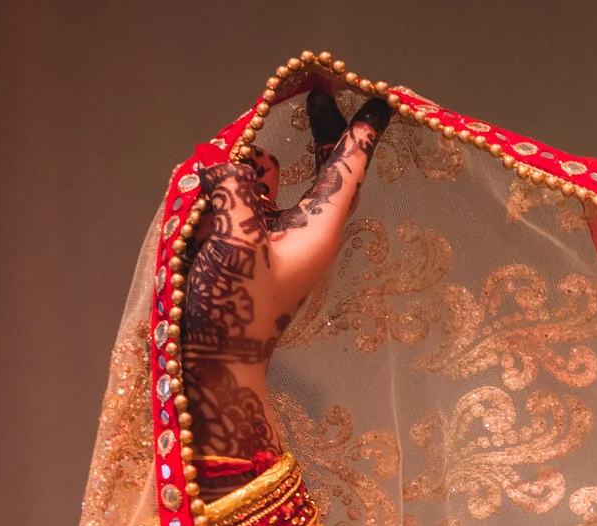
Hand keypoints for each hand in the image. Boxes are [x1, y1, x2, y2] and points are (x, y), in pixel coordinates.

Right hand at [180, 86, 390, 459]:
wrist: (217, 360)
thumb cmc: (235, 308)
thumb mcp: (235, 243)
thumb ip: (235, 193)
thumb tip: (229, 165)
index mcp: (318, 231)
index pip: (347, 172)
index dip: (361, 135)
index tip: (380, 103)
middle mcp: (306, 232)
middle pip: (325, 171)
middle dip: (323, 132)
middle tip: (321, 94)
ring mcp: (279, 240)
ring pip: (283, 183)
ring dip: (269, 159)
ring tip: (253, 142)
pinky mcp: (254, 249)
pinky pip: (255, 201)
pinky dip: (245, 183)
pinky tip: (227, 173)